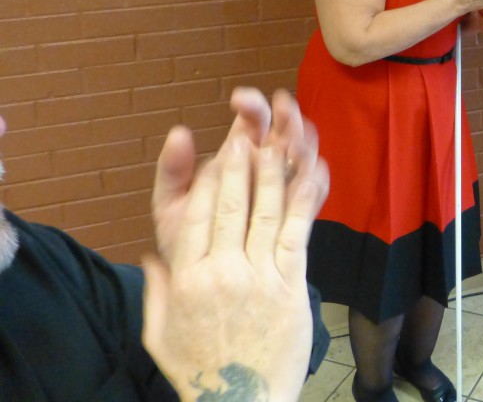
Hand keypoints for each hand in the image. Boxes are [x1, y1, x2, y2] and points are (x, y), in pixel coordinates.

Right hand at [143, 92, 328, 401]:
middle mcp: (222, 271)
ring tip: (275, 143)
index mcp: (188, 278)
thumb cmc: (201, 370)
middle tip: (246, 133)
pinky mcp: (290, 284)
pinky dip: (304, 199)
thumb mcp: (160, 333)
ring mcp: (259, 276)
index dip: (209, 177)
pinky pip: (298, 232)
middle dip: (239, 165)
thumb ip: (157, 290)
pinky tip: (309, 174)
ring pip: (264, 211)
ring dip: (270, 173)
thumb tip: (152, 256)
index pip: (196, 214)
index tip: (218, 151)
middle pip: (229, 205)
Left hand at [152, 88, 314, 261]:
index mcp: (237, 157)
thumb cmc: (185, 245)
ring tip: (299, 138)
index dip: (251, 105)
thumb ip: (172, 170)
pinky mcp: (299, 217)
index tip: (241, 99)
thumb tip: (180, 131)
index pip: (251, 120)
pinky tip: (316, 170)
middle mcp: (266, 167)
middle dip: (285, 117)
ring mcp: (285, 190)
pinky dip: (317, 181)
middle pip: (284, 132)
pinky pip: (313, 195)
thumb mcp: (171, 206)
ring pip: (304, 158)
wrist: (202, 295)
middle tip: (284, 106)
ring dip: (304, 142)